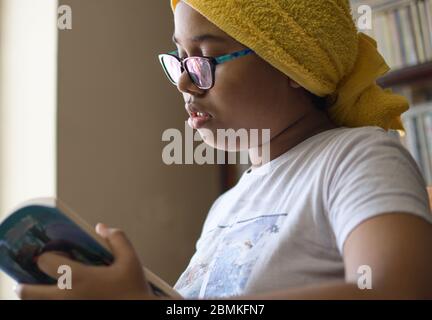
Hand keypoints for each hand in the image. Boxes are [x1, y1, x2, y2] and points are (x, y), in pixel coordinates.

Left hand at [15, 223, 154, 299]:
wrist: (141, 312)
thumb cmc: (134, 289)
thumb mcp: (130, 259)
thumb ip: (117, 238)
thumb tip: (101, 227)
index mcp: (79, 277)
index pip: (45, 262)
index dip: (47, 256)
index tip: (54, 256)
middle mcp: (67, 297)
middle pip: (26, 292)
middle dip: (24, 285)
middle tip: (29, 280)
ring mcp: (68, 309)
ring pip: (35, 305)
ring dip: (35, 297)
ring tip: (44, 292)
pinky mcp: (73, 315)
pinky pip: (49, 310)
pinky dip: (49, 303)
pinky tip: (60, 298)